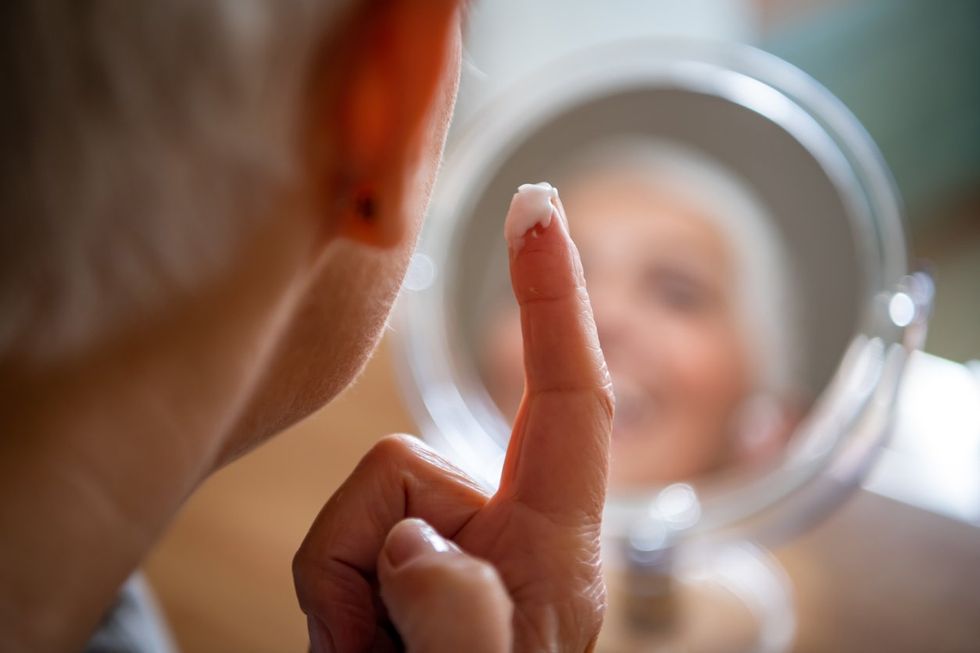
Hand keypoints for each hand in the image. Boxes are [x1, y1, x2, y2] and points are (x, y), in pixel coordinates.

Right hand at [293, 190, 613, 651]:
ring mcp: (448, 549)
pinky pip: (332, 547)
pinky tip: (361, 652)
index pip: (569, 399)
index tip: (538, 209)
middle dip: (363, 554)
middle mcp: (506, 533)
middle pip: (403, 464)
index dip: (554, 299)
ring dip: (344, 593)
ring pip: (357, 509)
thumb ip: (465, 622)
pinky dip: (330, 606)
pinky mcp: (399, 567)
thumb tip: (420, 539)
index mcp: (557, 549)